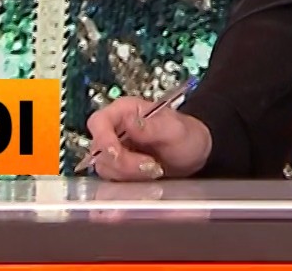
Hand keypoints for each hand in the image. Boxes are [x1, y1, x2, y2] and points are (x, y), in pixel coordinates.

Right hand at [84, 97, 211, 180]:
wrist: (193, 155)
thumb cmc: (186, 136)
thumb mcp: (175, 129)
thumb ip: (152, 127)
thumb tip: (129, 121)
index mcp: (124, 111)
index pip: (99, 122)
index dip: (103, 139)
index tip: (118, 154)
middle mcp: (115, 129)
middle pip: (100, 149)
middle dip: (123, 162)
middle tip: (150, 165)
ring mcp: (115, 150)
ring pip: (105, 167)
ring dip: (128, 174)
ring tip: (154, 169)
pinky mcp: (119, 168)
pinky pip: (114, 179)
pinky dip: (129, 182)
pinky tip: (149, 177)